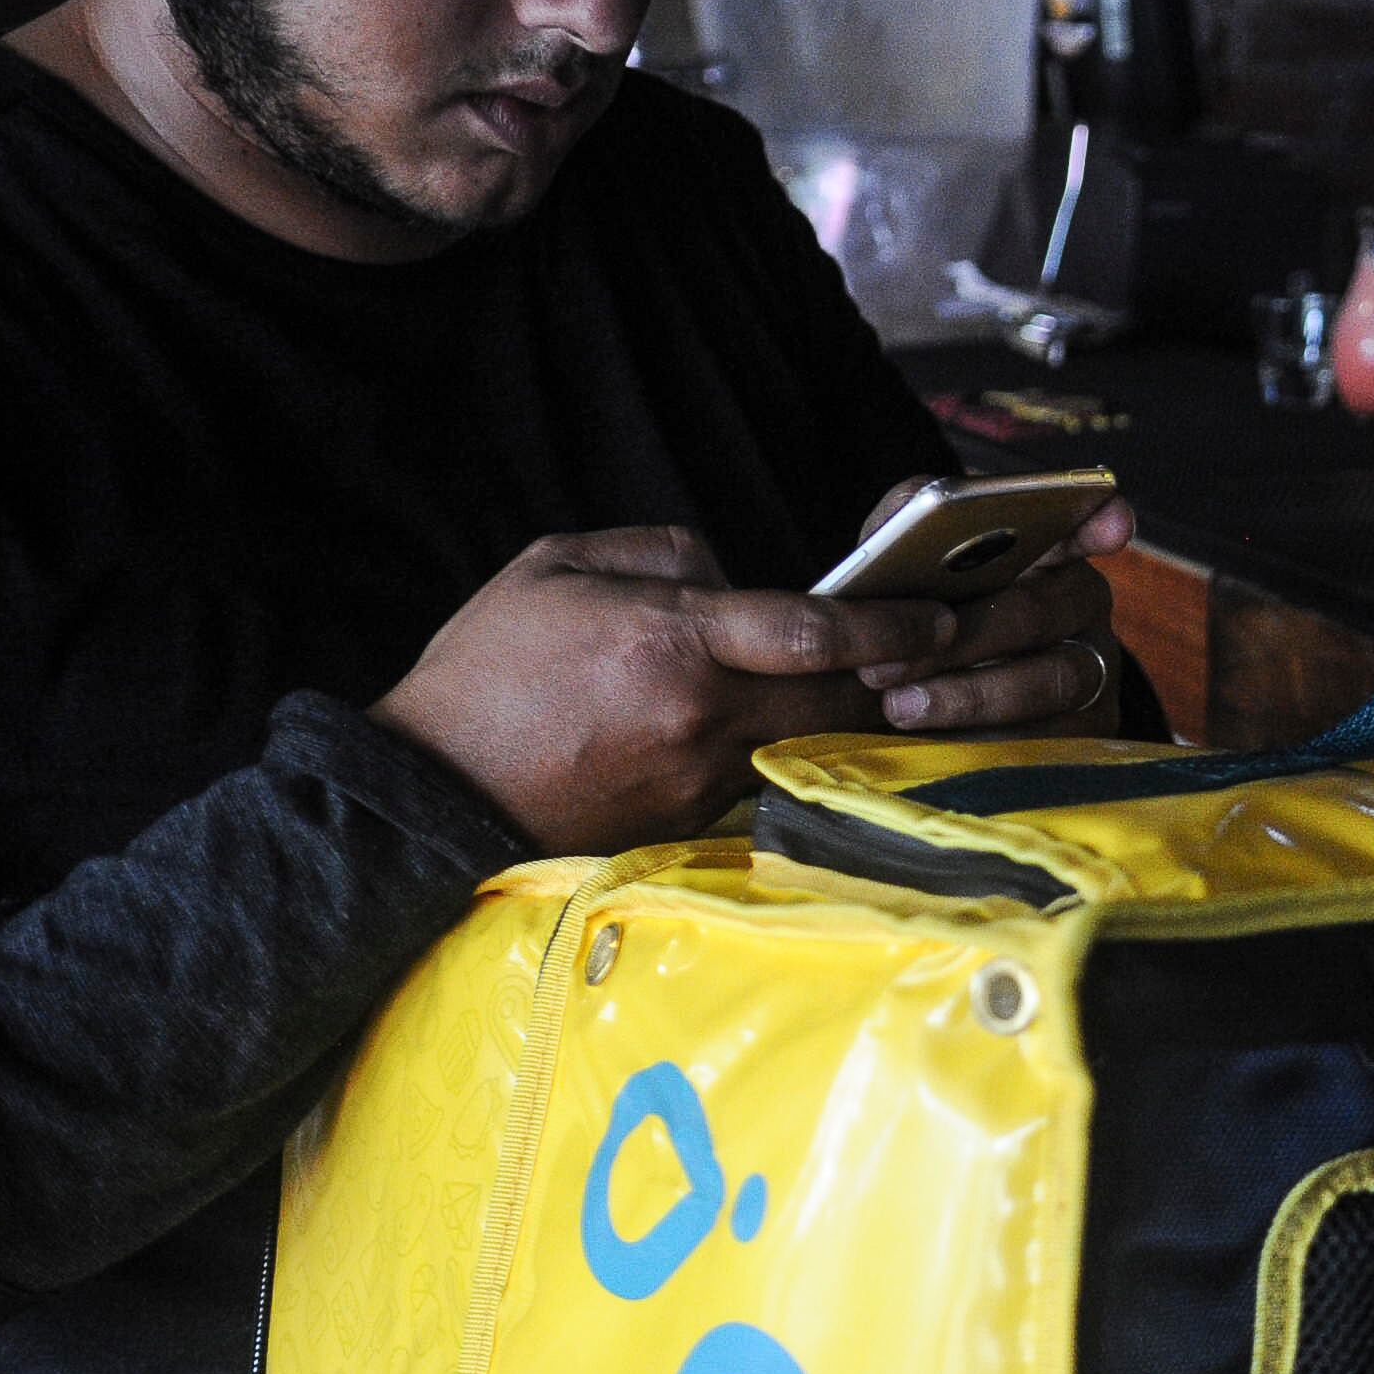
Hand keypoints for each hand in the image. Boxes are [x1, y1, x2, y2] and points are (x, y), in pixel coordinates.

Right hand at [371, 525, 964, 853]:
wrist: (434, 787)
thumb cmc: (489, 665)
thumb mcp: (558, 564)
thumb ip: (661, 553)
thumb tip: (731, 574)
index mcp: (671, 641)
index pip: (812, 629)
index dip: (888, 620)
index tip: (937, 614)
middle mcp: (699, 716)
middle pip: (837, 699)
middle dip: (897, 676)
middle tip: (940, 652)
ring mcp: (697, 778)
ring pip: (807, 742)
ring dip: (846, 716)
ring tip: (880, 684)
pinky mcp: (686, 820)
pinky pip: (759, 774)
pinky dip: (787, 751)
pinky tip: (793, 729)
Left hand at [848, 476, 1137, 735]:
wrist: (908, 702)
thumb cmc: (913, 618)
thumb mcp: (904, 560)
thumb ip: (906, 521)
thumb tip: (910, 517)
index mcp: (1043, 548)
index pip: (1081, 523)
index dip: (1097, 523)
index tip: (1109, 528)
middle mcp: (1080, 602)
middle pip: (1041, 611)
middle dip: (968, 636)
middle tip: (893, 662)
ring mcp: (1094, 668)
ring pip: (1052, 680)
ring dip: (972, 696)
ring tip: (902, 706)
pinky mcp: (1089, 731)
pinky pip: (1051, 742)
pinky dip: (989, 744)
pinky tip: (936, 743)